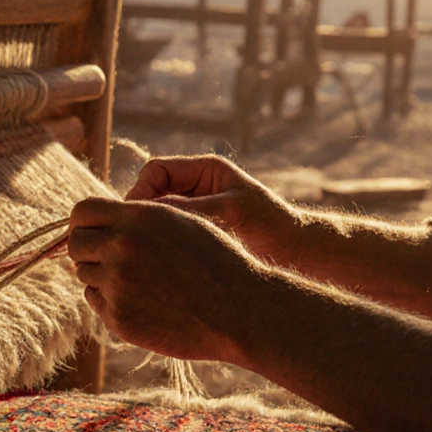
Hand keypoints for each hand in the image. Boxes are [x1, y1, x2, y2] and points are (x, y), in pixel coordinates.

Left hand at [67, 197, 264, 362]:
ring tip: (137, 281)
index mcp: (140, 217)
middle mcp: (123, 247)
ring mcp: (118, 285)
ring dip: (101, 275)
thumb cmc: (218, 263)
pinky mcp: (119, 318)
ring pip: (84, 274)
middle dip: (87, 249)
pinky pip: (96, 302)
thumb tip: (102, 218)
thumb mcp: (184, 222)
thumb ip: (141, 217)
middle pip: (75, 244)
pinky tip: (141, 301)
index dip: (85, 222)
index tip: (94, 231)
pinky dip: (111, 300)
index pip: (82, 211)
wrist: (241, 310)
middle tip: (108, 258)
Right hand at [125, 156, 301, 261]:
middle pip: (151, 194)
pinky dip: (160, 245)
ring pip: (155, 217)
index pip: (155, 171)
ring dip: (150, 231)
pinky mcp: (196, 234)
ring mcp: (195, 211)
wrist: (297, 253)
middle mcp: (196, 188)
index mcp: (205, 170)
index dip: (141, 191)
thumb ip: (188, 209)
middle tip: (135, 238)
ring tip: (147, 251)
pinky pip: (167, 235)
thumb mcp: (228, 211)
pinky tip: (159, 261)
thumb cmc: (271, 225)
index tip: (137, 217)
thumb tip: (144, 212)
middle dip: (141, 214)